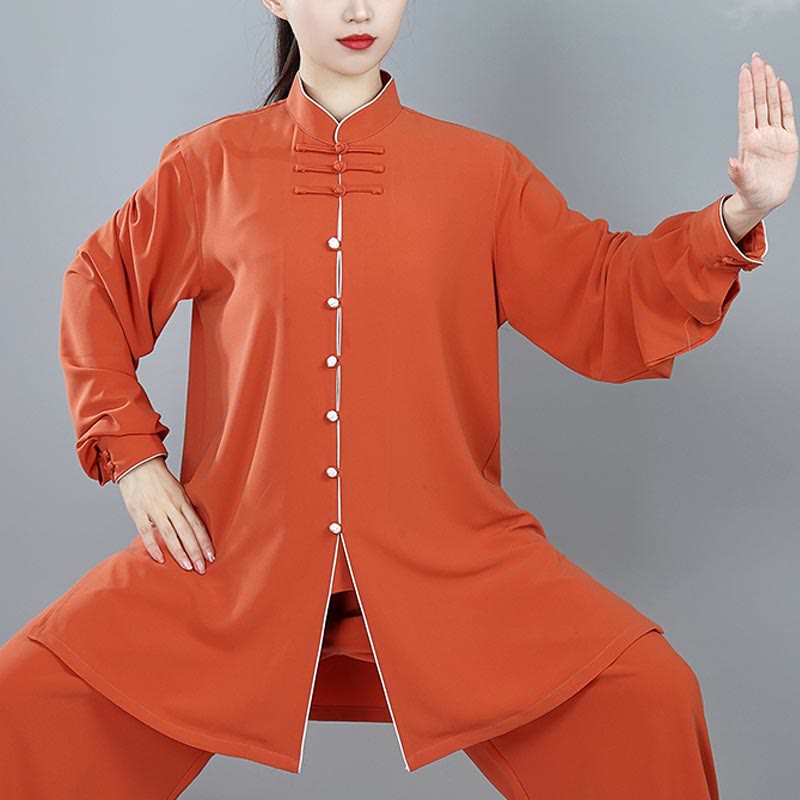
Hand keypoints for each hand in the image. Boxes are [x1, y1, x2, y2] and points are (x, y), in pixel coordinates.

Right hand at [117, 457, 215, 572]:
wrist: (138, 463)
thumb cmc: (159, 479)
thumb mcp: (178, 491)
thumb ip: (184, 509)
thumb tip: (194, 527)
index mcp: (182, 501)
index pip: (197, 524)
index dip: (205, 541)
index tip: (211, 556)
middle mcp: (171, 505)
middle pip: (187, 531)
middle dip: (196, 551)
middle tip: (202, 568)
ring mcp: (155, 509)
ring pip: (170, 533)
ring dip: (180, 552)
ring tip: (187, 566)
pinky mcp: (138, 511)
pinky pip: (146, 531)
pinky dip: (154, 546)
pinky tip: (160, 558)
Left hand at [727, 52, 797, 216]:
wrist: (765, 199)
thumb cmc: (752, 193)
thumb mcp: (745, 185)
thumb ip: (739, 174)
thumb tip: (731, 163)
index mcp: (749, 142)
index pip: (747, 110)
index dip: (746, 91)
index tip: (743, 72)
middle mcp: (760, 134)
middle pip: (759, 101)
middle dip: (757, 80)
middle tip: (755, 58)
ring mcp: (774, 135)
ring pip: (772, 104)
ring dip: (770, 84)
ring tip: (766, 65)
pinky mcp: (788, 140)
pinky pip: (787, 115)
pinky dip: (785, 99)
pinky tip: (781, 84)